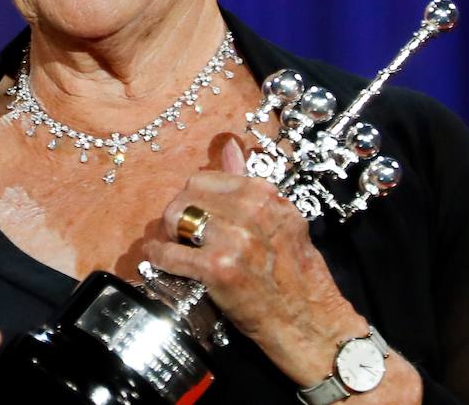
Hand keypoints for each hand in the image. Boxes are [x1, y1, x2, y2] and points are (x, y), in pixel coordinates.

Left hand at [144, 139, 366, 385]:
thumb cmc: (294, 272)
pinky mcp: (219, 268)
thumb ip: (249, 183)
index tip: (198, 215)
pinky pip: (170, 254)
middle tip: (184, 234)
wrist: (309, 320)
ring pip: (175, 218)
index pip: (205, 178)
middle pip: (186, 196)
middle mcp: (251, 210)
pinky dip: (159, 258)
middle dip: (179, 214)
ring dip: (169, 235)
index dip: (196, 198)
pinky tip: (160, 261)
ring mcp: (234, 239)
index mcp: (264, 194)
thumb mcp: (281, 218)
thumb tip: (228, 147)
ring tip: (177, 247)